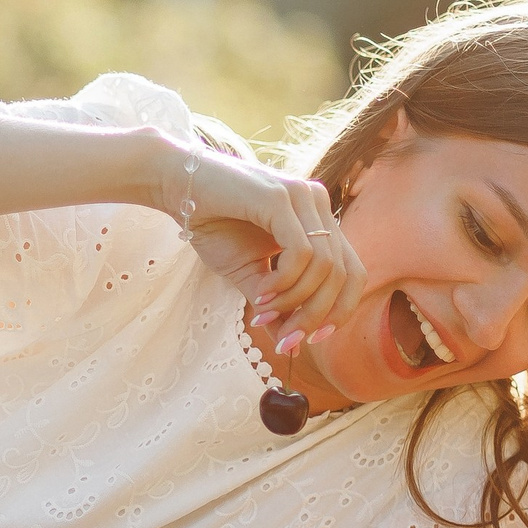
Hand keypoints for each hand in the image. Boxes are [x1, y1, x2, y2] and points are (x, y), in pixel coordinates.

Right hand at [157, 144, 368, 354]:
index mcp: (317, 220)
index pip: (352, 272)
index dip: (340, 311)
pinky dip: (283, 282)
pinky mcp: (281, 197)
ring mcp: (303, 197)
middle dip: (315, 315)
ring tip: (262, 311)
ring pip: (325, 267)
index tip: (311, 339)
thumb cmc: (212, 224)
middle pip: (344, 274)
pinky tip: (260, 293)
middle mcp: (318, 205)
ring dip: (294, 300)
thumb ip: (274, 302)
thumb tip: (287, 341)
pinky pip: (302, 253)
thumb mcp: (248, 274)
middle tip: (286, 340)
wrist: (176, 186)